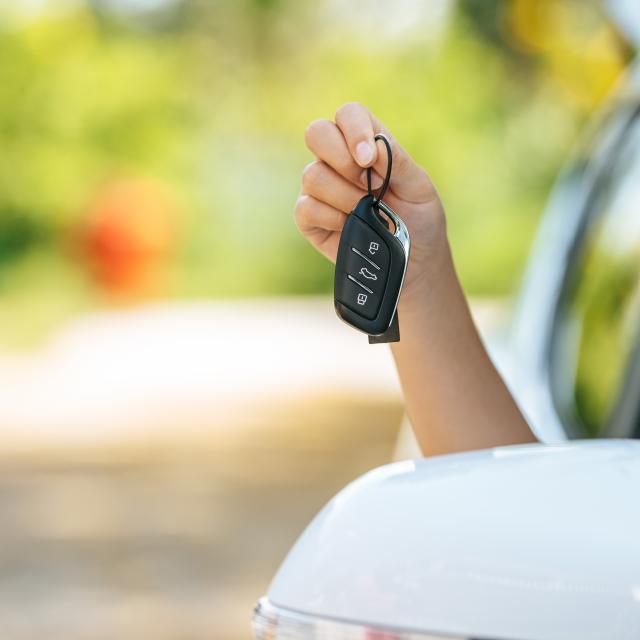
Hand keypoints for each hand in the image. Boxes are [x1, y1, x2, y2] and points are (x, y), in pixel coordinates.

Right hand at [295, 102, 449, 302]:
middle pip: (316, 133)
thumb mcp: (420, 188)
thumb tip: (371, 149)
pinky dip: (331, 218)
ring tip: (366, 213)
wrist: (414, 262)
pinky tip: (349, 226)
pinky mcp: (309, 218)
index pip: (348, 114)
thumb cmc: (419, 220)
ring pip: (312, 175)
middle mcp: (336, 161)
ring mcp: (320, 189)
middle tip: (366, 184)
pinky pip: (306, 208)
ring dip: (344, 196)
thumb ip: (397, 163)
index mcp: (365, 144)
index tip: (369, 160)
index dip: (354, 130)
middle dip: (341, 158)